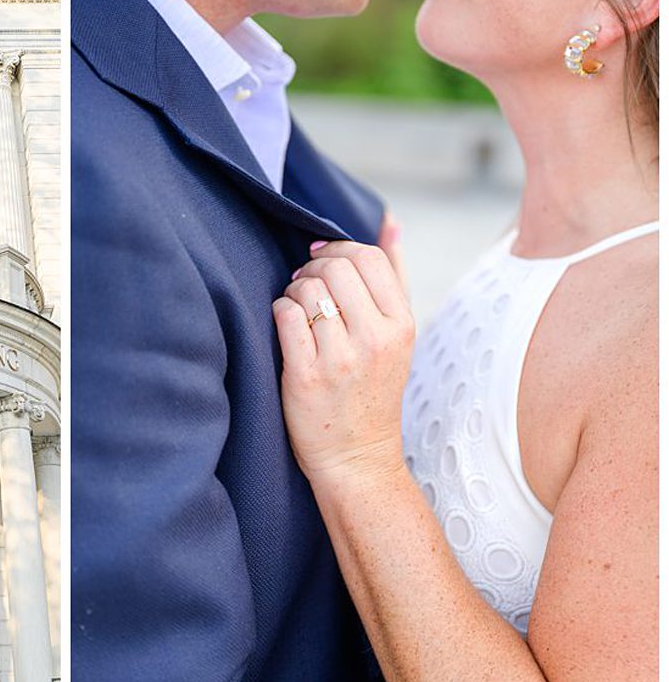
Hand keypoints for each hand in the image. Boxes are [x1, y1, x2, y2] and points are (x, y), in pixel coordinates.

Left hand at [272, 237, 415, 491]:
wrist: (358, 460)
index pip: (366, 256)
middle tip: (308, 289)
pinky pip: (284, 314)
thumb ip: (393, 276)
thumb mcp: (396, 335)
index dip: (337, 252)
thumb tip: (390, 221)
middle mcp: (377, 339)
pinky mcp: (307, 375)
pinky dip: (280, 314)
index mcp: (402, 325)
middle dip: (311, 269)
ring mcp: (343, 358)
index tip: (326, 267)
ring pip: (305, 288)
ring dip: (294, 293)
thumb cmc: (372, 388)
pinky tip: (289, 332)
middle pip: (332, 267)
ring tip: (301, 315)